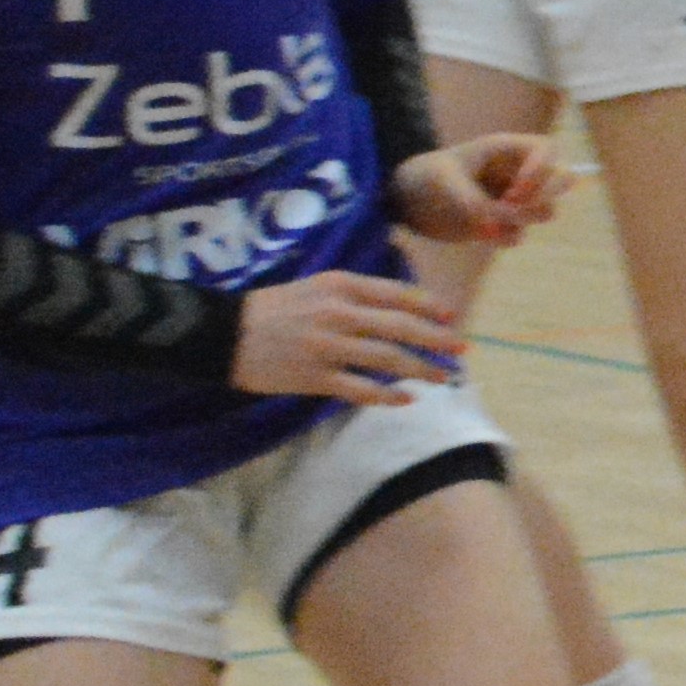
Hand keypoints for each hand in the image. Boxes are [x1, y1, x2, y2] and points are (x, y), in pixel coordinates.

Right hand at [234, 268, 465, 404]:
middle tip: (463, 349)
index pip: (397, 294)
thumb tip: (400, 307)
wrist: (222, 334)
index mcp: (340, 286)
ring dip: (422, 369)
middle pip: (401, 327)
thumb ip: (355, 293)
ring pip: (388, 359)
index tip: (452, 315)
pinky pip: (360, 389)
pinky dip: (387, 396)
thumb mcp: (315, 286)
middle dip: (437, 339)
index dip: (429, 306)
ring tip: (444, 377)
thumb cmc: (273, 308)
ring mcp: (328, 347)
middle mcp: (338, 313)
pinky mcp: (315, 377)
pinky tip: (406, 400)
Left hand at [395, 134, 563, 246]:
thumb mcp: (445, 183)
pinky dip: (506, 236)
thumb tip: (499, 229)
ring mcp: (513, 199)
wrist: (406, 199)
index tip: (514, 192)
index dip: (541, 171)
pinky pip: (519, 233)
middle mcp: (517, 173)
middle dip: (545, 196)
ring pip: (546, 210)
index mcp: (506, 149)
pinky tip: (483, 233)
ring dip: (526, 218)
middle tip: (514, 206)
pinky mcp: (502, 223)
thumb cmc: (426, 176)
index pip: (547, 149)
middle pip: (563, 179)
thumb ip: (474, 203)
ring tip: (494, 222)